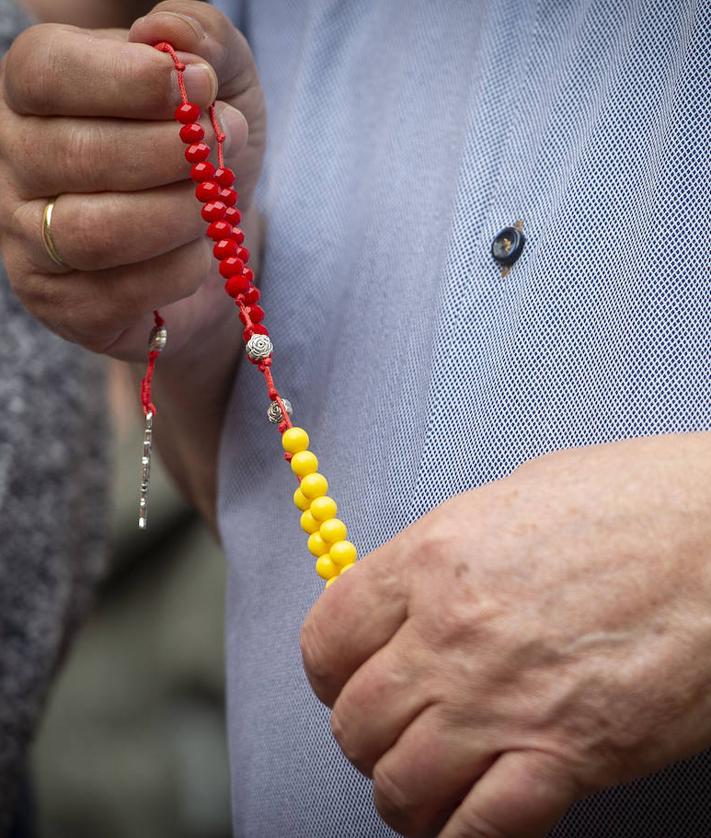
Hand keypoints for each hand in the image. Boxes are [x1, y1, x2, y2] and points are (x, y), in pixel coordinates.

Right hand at [0, 0, 265, 361]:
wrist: (212, 246)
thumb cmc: (203, 154)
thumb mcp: (222, 83)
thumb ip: (202, 38)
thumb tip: (166, 32)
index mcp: (36, 93)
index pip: (46, 71)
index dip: (127, 80)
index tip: (203, 86)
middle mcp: (16, 164)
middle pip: (72, 154)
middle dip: (168, 154)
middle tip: (226, 148)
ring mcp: (28, 240)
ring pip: (92, 232)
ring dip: (176, 217)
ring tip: (216, 207)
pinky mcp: (61, 303)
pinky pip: (117, 293)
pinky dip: (177, 272)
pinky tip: (199, 253)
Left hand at [301, 433, 710, 836]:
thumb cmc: (633, 501)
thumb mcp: (511, 497)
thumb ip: (445, 555)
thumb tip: (406, 595)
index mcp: (433, 557)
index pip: (327, 638)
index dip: (328, 670)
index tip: (343, 679)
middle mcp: (453, 633)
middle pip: (354, 720)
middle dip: (363, 734)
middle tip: (389, 730)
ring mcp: (505, 700)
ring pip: (400, 784)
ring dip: (402, 792)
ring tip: (422, 782)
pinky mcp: (569, 757)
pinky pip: (478, 829)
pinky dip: (459, 836)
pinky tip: (466, 818)